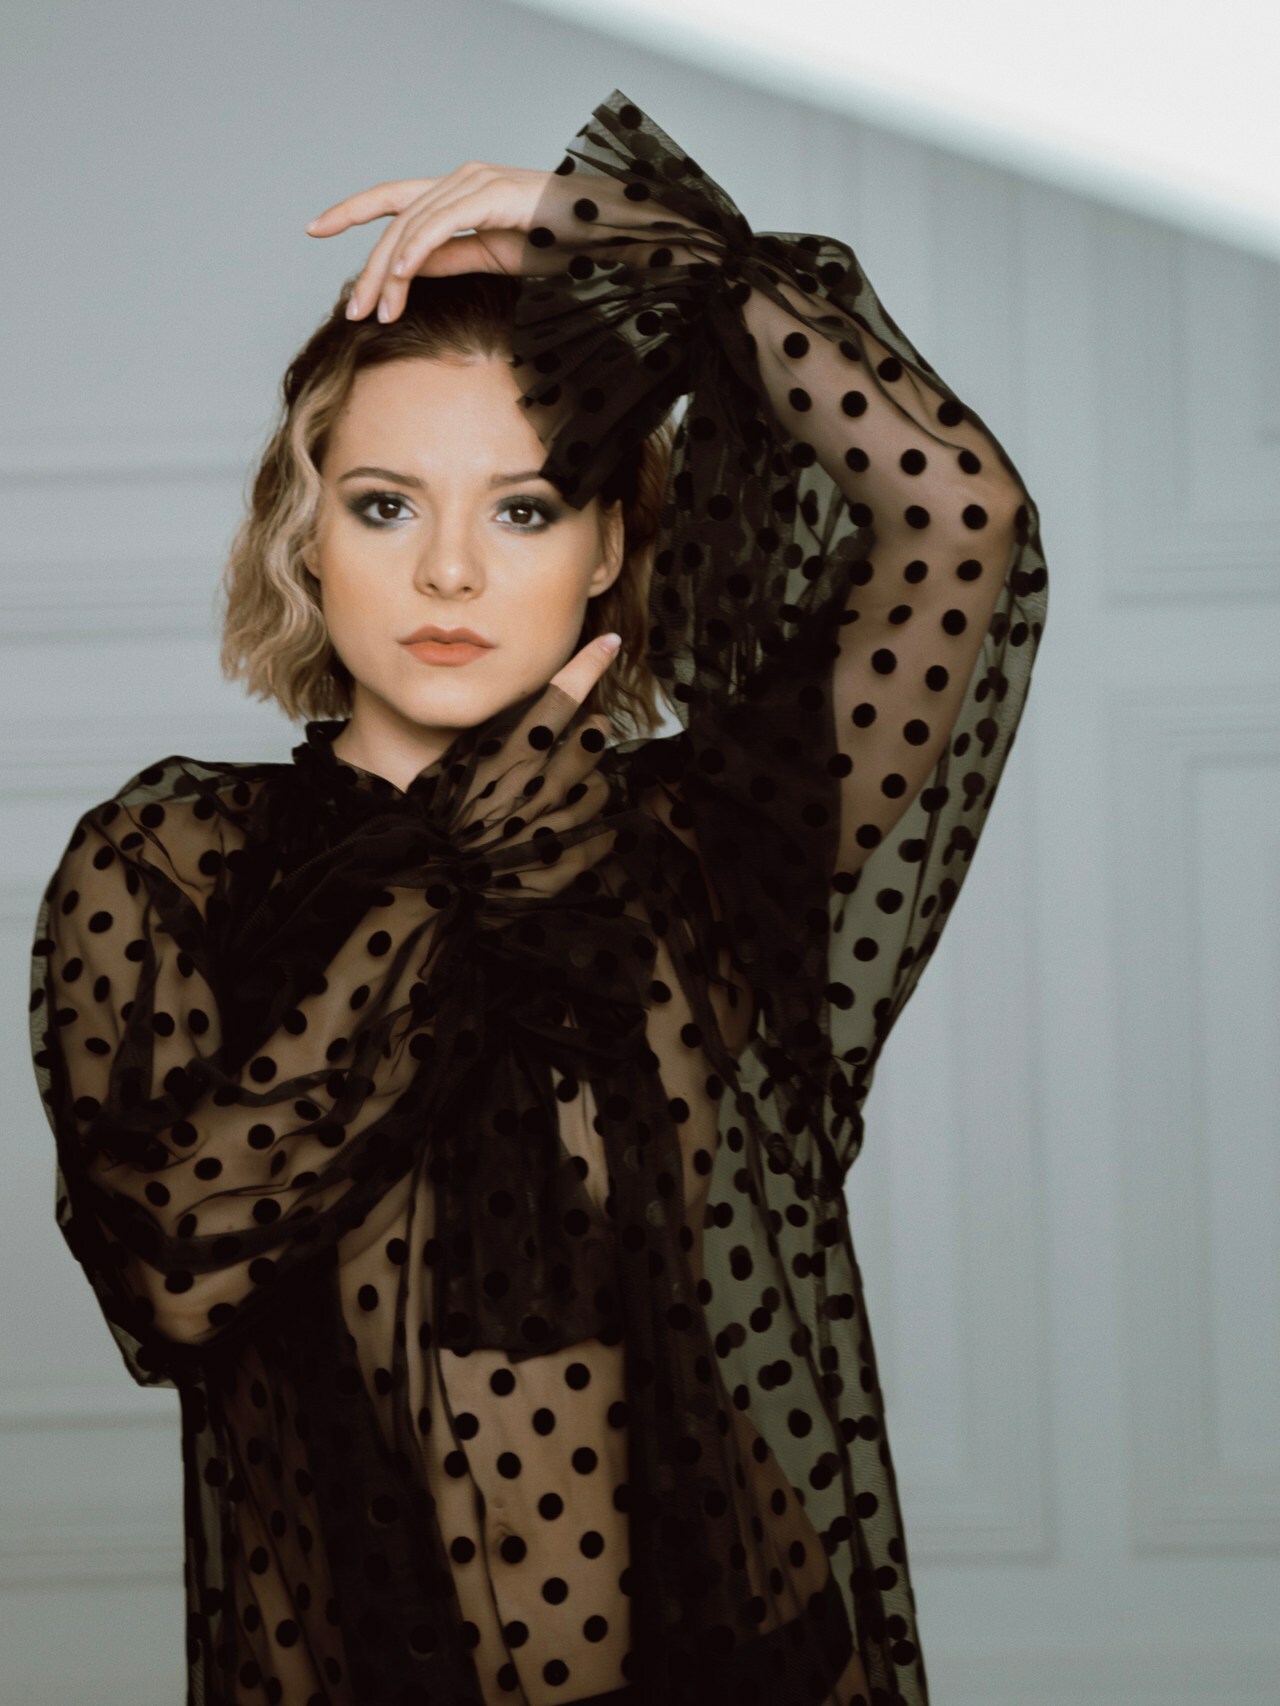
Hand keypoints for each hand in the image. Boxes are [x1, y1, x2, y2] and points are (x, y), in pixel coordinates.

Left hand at [304, 163, 554, 322]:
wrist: (609, 231)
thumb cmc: (564, 242)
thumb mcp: (494, 256)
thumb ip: (451, 257)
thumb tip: (408, 270)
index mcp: (460, 191)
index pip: (394, 199)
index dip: (352, 211)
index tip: (315, 228)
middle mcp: (461, 178)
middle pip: (395, 219)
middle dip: (367, 268)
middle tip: (353, 310)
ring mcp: (475, 182)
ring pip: (411, 227)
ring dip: (387, 273)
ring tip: (375, 310)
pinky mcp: (491, 195)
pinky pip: (440, 226)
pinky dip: (414, 253)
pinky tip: (398, 279)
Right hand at [449, 632, 623, 901]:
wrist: (435, 892)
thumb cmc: (432, 830)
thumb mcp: (447, 775)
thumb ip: (480, 745)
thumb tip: (505, 722)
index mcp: (508, 756)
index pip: (558, 698)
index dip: (587, 666)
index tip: (609, 644)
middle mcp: (539, 782)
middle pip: (590, 736)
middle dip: (592, 729)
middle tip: (584, 732)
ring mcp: (559, 821)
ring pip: (600, 785)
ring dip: (589, 782)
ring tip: (566, 794)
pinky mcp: (570, 859)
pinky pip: (604, 832)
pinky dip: (594, 829)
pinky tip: (571, 832)